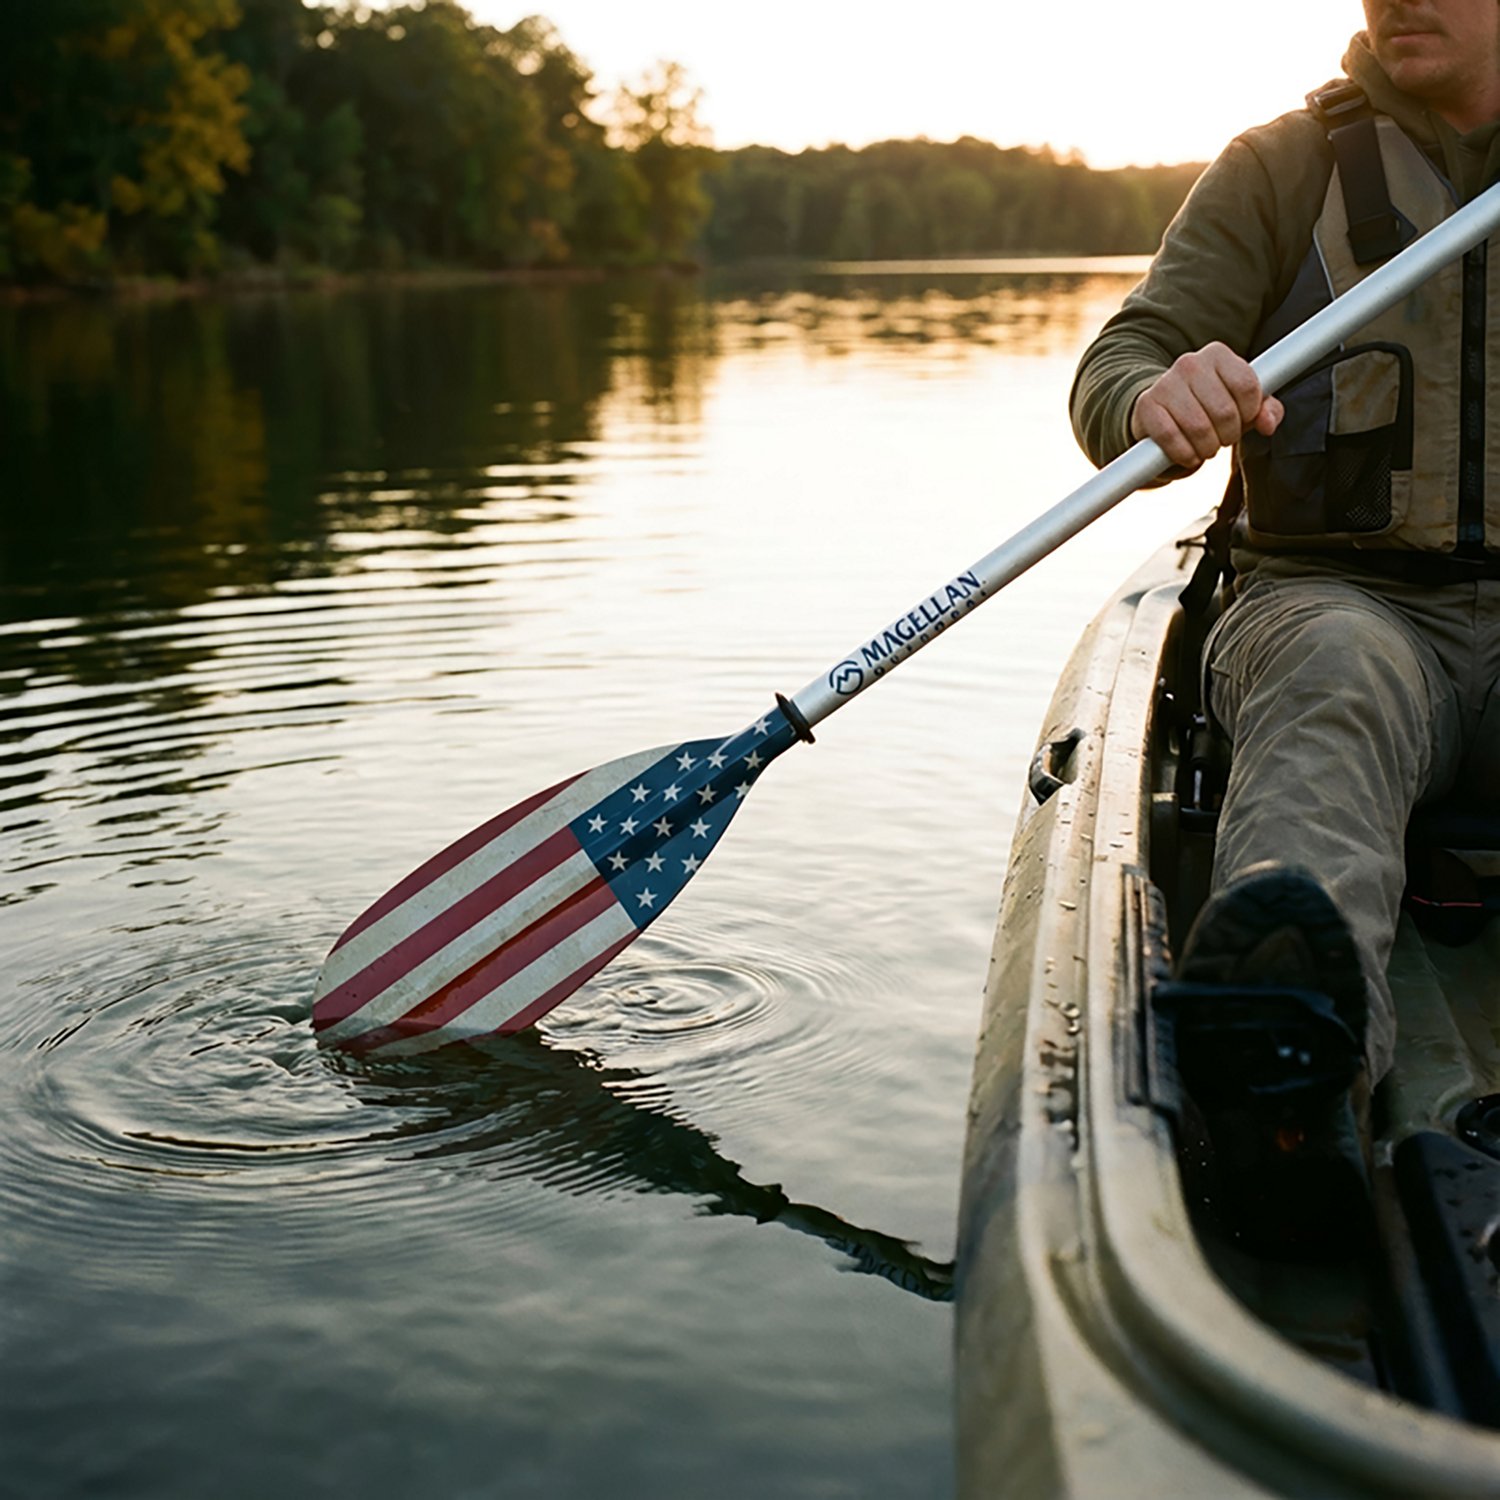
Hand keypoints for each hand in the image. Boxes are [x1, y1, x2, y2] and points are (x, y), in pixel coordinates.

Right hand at [1130, 342, 1283, 468]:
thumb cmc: (1207, 407)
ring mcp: (1166, 383)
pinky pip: (1171, 437)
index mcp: (1217, 354)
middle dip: (1229, 435)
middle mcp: (1190, 362)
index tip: (1243, 420)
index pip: (1247, 386)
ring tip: (1206, 447)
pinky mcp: (1147, 406)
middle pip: (1225, 411)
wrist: (1160, 410)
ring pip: (1199, 427)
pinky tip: (1188, 455)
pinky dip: (1184, 454)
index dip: (1250, 413)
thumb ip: (1265, 410)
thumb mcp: (1241, 405)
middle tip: (1222, 438)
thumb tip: (1268, 424)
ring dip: (1207, 448)